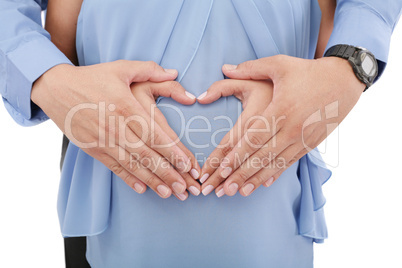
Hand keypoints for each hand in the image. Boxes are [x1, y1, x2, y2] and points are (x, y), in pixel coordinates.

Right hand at [32, 60, 199, 199]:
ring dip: (153, 181)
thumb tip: (174, 72)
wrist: (55, 88)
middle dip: (169, 173)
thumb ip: (148, 69)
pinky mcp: (93, 149)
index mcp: (127, 107)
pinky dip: (129, 179)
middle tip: (186, 188)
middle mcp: (116, 127)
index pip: (156, 134)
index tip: (188, 165)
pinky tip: (143, 190)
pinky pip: (114, 167)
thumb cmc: (91, 77)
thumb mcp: (120, 67)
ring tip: (170, 194)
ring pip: (133, 165)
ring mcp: (104, 140)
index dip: (174, 152)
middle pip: (147, 154)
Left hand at [199, 55, 364, 196]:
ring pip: (276, 163)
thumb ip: (250, 68)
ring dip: (256, 179)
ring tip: (239, 192)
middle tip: (223, 190)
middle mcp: (292, 128)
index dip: (236, 155)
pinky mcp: (311, 143)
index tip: (220, 169)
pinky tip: (263, 184)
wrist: (344, 80)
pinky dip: (275, 174)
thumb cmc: (308, 71)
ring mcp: (303, 138)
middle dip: (240, 174)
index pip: (253, 138)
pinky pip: (290, 162)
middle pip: (261, 156)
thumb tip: (224, 69)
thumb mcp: (279, 64)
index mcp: (281, 108)